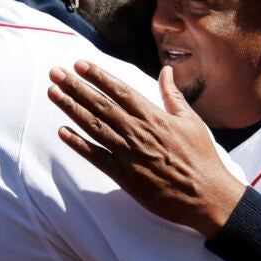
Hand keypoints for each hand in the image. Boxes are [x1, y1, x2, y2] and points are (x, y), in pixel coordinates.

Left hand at [48, 61, 245, 238]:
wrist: (207, 196)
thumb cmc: (201, 157)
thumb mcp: (191, 120)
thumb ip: (173, 95)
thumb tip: (166, 70)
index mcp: (154, 117)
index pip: (120, 91)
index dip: (98, 77)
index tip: (79, 64)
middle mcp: (138, 133)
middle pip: (101, 105)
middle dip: (76, 87)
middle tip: (56, 73)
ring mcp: (130, 155)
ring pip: (95, 127)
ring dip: (72, 109)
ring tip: (53, 94)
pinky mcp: (126, 177)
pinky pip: (97, 157)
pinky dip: (79, 144)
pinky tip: (63, 132)